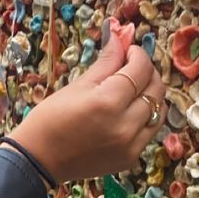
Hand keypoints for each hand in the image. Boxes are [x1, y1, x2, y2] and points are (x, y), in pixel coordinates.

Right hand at [9, 36, 166, 183]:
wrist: (39, 160)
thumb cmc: (50, 119)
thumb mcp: (77, 85)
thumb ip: (106, 62)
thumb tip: (120, 37)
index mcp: (108, 102)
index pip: (140, 70)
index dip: (138, 55)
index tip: (129, 51)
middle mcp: (125, 125)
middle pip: (156, 89)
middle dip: (147, 73)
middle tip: (131, 69)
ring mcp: (131, 145)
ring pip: (159, 111)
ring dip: (151, 96)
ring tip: (132, 92)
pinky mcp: (131, 158)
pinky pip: (149, 131)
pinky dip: (144, 118)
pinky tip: (127, 114)